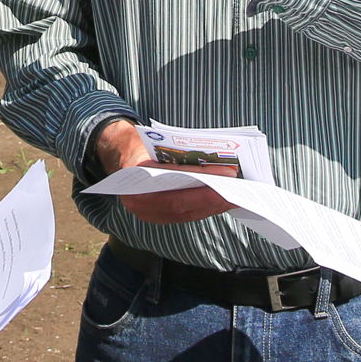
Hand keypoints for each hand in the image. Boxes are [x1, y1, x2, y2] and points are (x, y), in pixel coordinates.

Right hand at [95, 120, 236, 224]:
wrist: (121, 155)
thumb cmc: (144, 145)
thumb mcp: (158, 144)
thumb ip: (178, 156)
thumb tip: (215, 162)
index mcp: (135, 179)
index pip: (175, 183)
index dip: (203, 181)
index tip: (228, 174)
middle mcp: (138, 203)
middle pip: (183, 204)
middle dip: (214, 198)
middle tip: (239, 190)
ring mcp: (147, 213)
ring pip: (186, 213)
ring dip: (214, 205)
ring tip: (237, 196)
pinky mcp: (157, 217)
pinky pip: (185, 215)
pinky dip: (205, 208)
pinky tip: (222, 201)